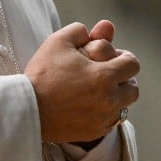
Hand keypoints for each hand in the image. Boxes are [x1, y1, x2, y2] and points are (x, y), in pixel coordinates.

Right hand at [25, 21, 140, 143]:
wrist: (27, 109)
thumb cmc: (42, 73)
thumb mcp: (58, 42)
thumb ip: (80, 30)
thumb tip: (102, 28)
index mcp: (105, 76)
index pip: (132, 65)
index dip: (124, 58)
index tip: (114, 58)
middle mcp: (109, 100)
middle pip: (133, 88)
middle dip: (124, 79)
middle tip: (108, 74)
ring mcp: (103, 118)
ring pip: (125, 106)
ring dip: (118, 97)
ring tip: (101, 90)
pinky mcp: (94, 132)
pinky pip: (112, 121)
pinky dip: (106, 112)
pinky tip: (91, 105)